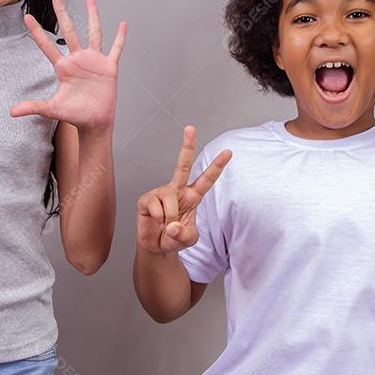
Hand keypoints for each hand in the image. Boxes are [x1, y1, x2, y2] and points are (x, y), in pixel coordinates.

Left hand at [10, 0, 125, 131]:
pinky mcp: (109, 67)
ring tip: (90, 1)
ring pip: (94, 34)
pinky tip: (122, 25)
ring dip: (92, 17)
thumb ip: (33, 106)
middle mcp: (78, 60)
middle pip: (69, 31)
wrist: (94, 122)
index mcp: (63, 67)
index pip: (47, 45)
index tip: (26, 17)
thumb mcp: (52, 109)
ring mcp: (94, 61)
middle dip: (62, 14)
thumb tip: (12, 112)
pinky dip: (120, 38)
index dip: (37, 31)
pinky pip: (116, 49)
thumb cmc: (74, 115)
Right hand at [136, 125, 231, 254]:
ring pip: (170, 198)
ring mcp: (161, 193)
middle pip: (182, 165)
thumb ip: (185, 235)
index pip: (206, 179)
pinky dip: (158, 219)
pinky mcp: (146, 200)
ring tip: (166, 226)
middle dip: (186, 146)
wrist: (156, 246)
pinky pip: (156, 206)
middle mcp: (177, 190)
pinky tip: (155, 221)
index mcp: (192, 196)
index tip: (228, 152)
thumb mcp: (189, 240)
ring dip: (170, 217)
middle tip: (191, 127)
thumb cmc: (175, 238)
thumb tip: (171, 225)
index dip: (217, 166)